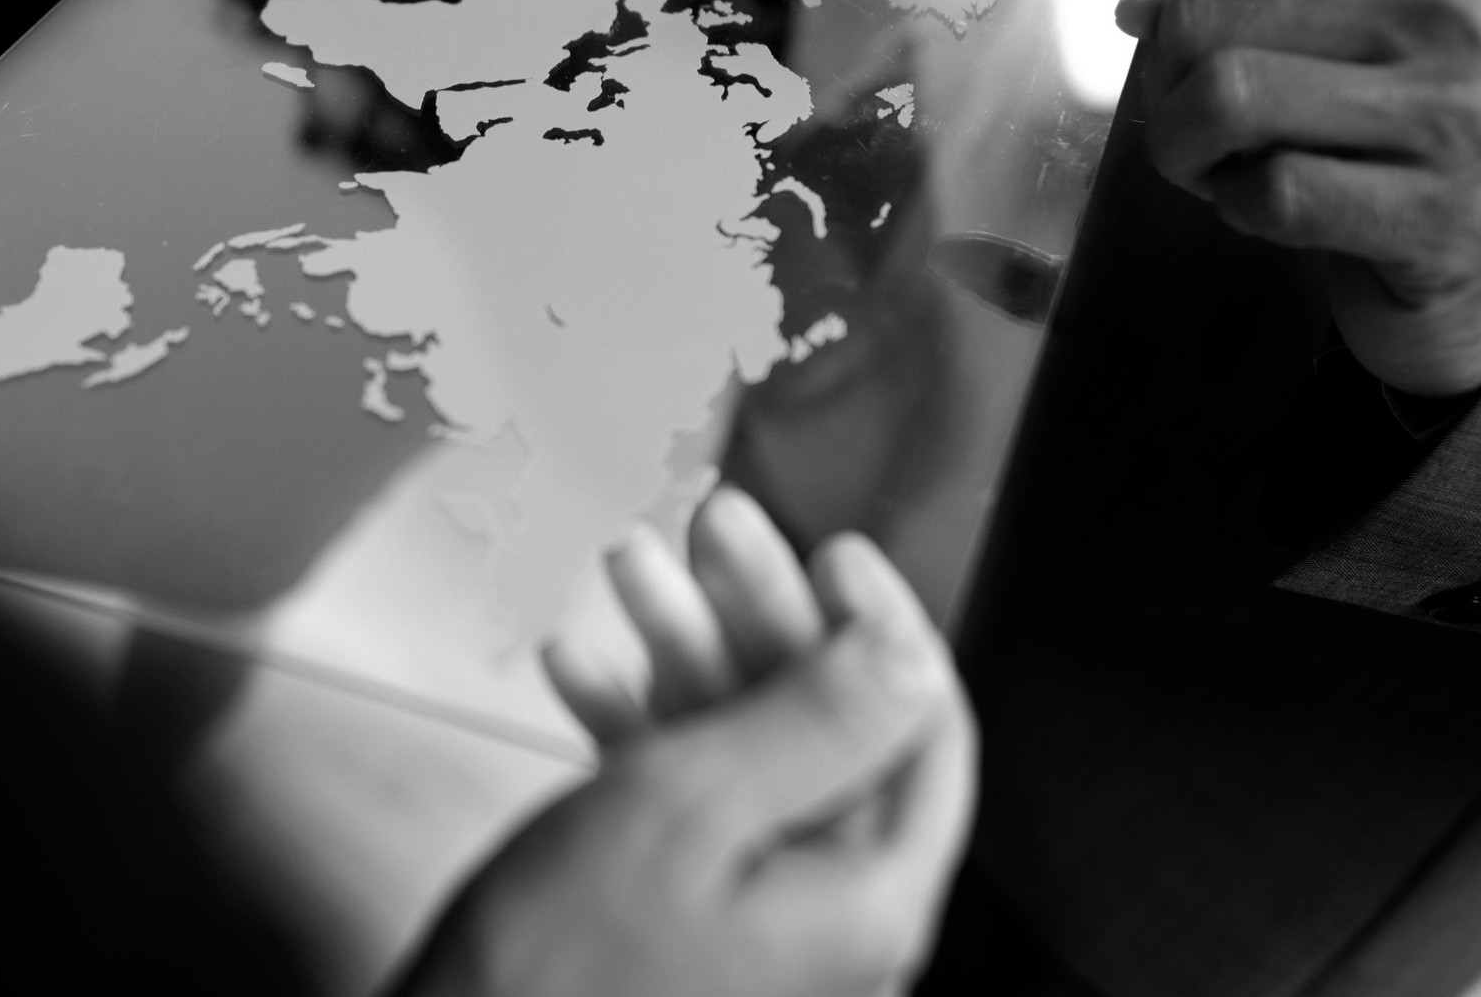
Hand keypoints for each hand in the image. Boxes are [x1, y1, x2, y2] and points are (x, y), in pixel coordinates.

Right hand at [397, 490, 975, 996]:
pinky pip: (691, 803)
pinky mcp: (686, 923)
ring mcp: (757, 921)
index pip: (922, 729)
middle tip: (709, 527)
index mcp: (865, 896)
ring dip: (688, 650)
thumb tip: (914, 655)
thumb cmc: (558, 970)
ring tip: (627, 567)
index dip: (882, 623)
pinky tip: (581, 670)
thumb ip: (815, 725)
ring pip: (750, 748)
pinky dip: (642, 727)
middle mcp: (829, 915)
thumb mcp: (692, 809)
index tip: (831, 550)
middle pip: (829, 724)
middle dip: (761, 613)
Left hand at [972, 0, 1480, 394]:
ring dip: (1190, 149)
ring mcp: (1466, 105)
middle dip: (1162, 80)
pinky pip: (1270, 193)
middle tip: (1202, 118)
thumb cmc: (1377, 114)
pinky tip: (1289, 212)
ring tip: (1237, 163)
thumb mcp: (1325, 16)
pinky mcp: (1449, 209)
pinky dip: (1245, 208)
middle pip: (1202, 12)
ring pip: (1224, 98)